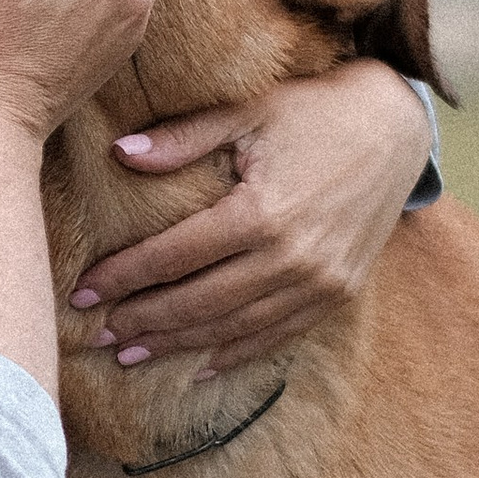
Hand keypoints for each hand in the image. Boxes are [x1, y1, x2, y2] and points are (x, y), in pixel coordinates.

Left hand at [69, 54, 435, 369]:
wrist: (397, 128)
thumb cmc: (315, 111)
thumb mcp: (248, 111)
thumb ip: (183, 138)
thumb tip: (118, 154)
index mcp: (260, 212)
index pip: (173, 256)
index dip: (123, 277)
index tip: (82, 292)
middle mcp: (290, 257)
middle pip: (197, 302)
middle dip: (142, 321)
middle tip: (96, 335)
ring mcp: (318, 282)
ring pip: (233, 327)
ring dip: (178, 344)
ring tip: (132, 354)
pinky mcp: (338, 293)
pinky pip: (277, 334)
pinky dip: (235, 353)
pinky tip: (199, 366)